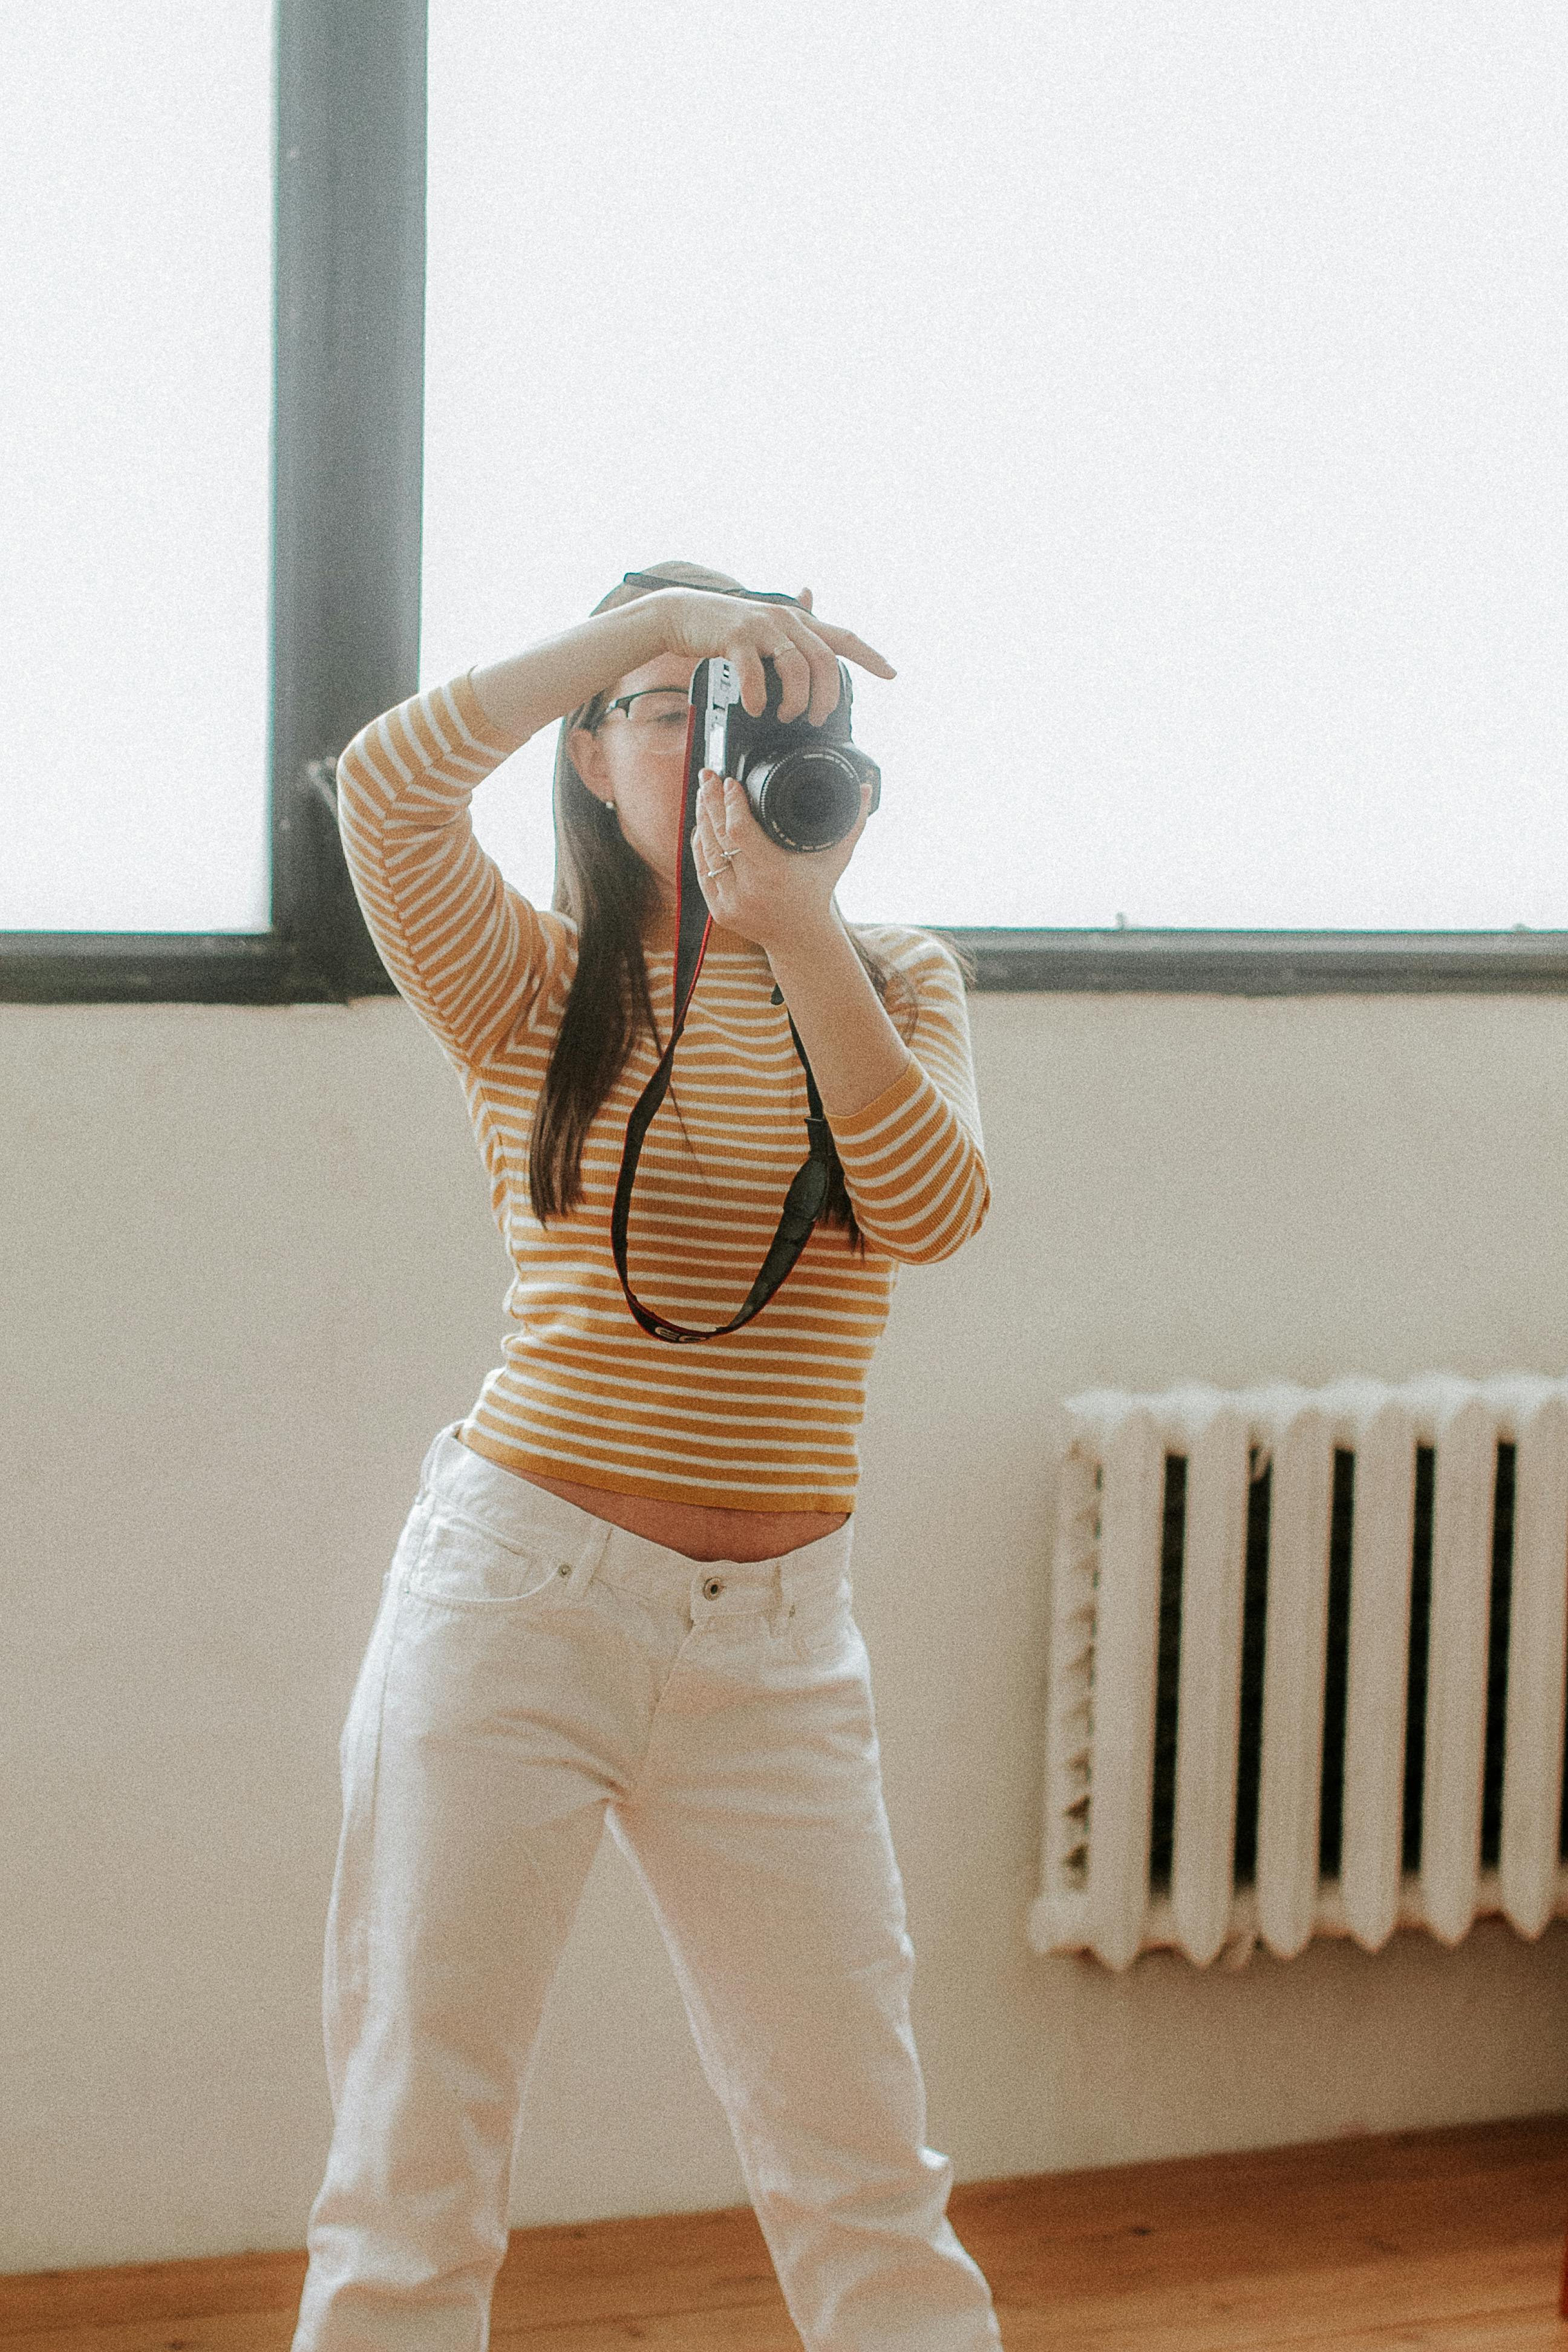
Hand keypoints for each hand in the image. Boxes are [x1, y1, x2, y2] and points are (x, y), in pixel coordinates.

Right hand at [642, 585, 894, 725]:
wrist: (681, 614)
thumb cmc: (726, 627)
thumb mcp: (765, 623)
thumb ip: (791, 624)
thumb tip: (811, 597)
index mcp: (798, 621)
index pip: (843, 637)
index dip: (870, 656)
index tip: (891, 673)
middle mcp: (785, 619)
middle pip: (824, 660)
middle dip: (826, 696)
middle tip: (817, 718)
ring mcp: (761, 627)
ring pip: (796, 667)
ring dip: (796, 700)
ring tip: (785, 716)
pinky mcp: (735, 637)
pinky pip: (756, 672)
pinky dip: (758, 696)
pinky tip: (756, 708)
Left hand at [690, 766, 873, 956]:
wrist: (801, 938)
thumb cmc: (818, 892)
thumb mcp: (837, 858)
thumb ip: (853, 823)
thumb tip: (866, 788)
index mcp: (775, 873)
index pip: (739, 830)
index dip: (730, 803)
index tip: (730, 782)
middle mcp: (749, 889)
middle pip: (718, 835)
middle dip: (710, 801)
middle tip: (707, 776)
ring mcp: (731, 902)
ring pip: (706, 852)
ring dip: (702, 819)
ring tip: (703, 794)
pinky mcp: (719, 911)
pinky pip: (702, 871)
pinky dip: (700, 846)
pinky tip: (701, 825)